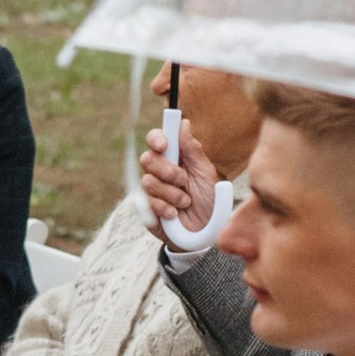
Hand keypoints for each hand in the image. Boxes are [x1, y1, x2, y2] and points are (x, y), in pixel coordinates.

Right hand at [138, 120, 221, 240]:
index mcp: (174, 157)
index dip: (156, 138)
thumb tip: (184, 123)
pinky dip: (164, 208)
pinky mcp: (145, 208)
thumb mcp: (206, 174)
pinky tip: (175, 214)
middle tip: (183, 180)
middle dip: (167, 171)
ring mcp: (150, 190)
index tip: (165, 145)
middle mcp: (159, 170)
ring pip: (148, 181)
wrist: (205, 233)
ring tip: (185, 202)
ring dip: (171, 193)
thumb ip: (194, 150)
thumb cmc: (209, 200)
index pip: (156, 139)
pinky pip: (146, 202)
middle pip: (147, 158)